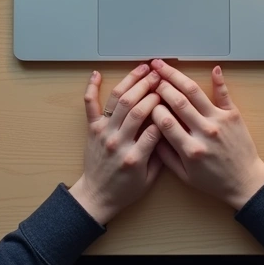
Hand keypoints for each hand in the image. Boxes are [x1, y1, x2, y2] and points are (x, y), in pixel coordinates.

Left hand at [69, 64, 164, 224]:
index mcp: (134, 157)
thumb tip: (171, 130)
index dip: (164, 110)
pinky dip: (92, 88)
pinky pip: (90, 105)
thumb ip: (161, 155)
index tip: (172, 98)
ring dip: (132, 82)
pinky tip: (97, 74)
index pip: (154, 127)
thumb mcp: (150, 179)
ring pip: (118, 101)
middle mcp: (118, 141)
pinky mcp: (92, 129)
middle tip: (162, 77)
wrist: (97, 196)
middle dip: (151, 89)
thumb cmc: (125, 189)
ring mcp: (103, 133)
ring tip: (144, 68)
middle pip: (136, 108)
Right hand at [148, 59, 263, 209]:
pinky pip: (224, 94)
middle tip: (150, 76)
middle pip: (177, 101)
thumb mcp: (185, 176)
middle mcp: (205, 132)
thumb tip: (150, 135)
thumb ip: (166, 156)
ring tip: (163, 65)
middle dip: (161, 86)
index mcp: (190, 149)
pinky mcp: (233, 115)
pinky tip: (213, 68)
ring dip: (177, 76)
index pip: (164, 121)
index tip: (145, 100)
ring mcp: (219, 121)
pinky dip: (219, 80)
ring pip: (194, 92)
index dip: (151, 108)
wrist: (245, 182)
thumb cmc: (214, 181)